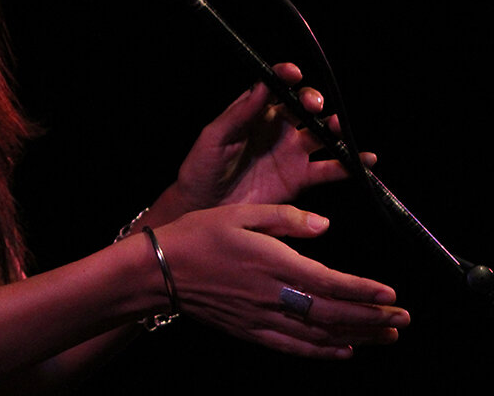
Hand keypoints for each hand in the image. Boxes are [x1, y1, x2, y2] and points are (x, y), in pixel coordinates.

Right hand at [157, 204, 408, 358]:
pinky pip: (295, 348)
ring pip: (320, 334)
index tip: (391, 294)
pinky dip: (323, 352)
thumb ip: (285, 218)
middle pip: (333, 313)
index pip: (330, 282)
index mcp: (273, 262)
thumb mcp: (240, 212)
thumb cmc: (198, 233)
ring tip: (386, 336)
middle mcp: (273, 295)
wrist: (161, 270)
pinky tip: (342, 351)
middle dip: (372, 318)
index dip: (363, 291)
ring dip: (357, 336)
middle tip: (402, 320)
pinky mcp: (251, 331)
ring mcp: (263, 318)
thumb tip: (324, 226)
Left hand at [162, 63, 373, 217]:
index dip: (286, 77)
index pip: (275, 87)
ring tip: (339, 128)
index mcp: (254, 113)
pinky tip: (365, 160)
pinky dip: (350, 164)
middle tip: (314, 107)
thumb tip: (261, 85)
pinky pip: (330, 169)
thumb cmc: (201, 168)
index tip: (293, 74)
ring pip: (321, 134)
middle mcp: (277, 128)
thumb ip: (238, 114)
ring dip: (334, 129)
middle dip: (312, 101)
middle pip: (303, 107)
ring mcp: (291, 153)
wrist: (203, 209)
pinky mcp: (300, 179)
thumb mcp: (214, 138)